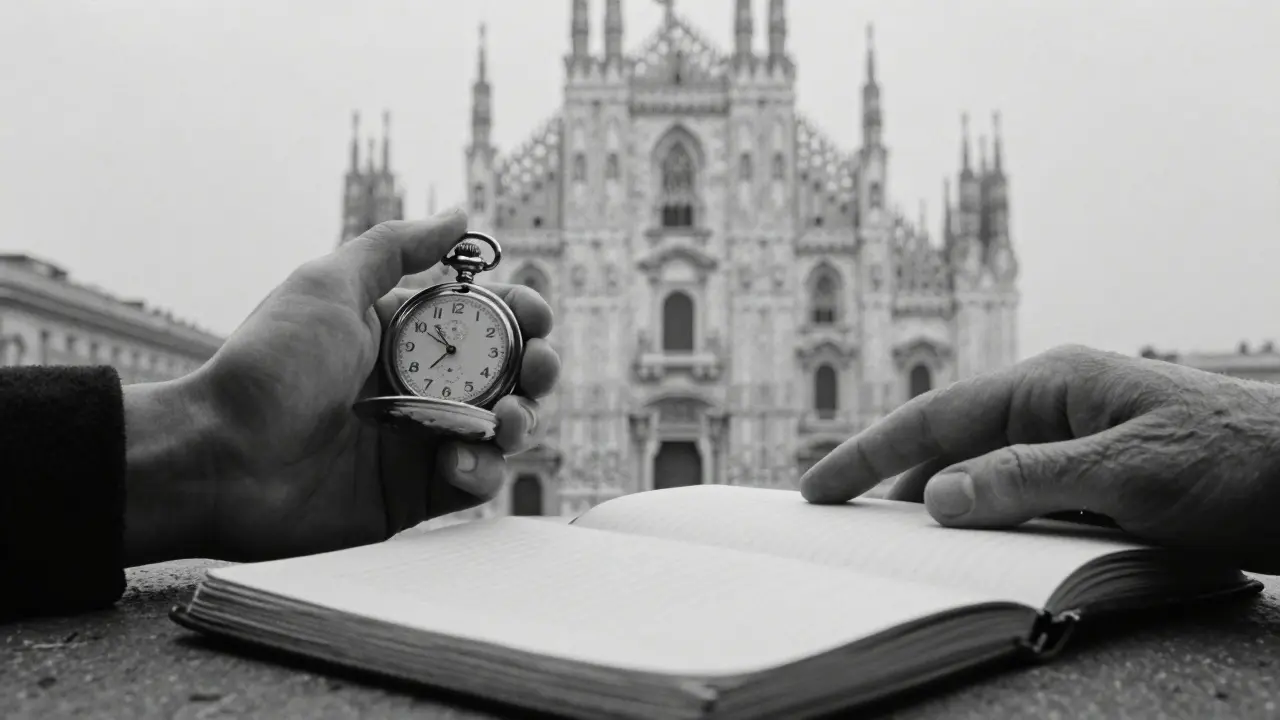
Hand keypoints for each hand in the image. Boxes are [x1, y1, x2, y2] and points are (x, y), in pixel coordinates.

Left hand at [123, 209, 559, 564]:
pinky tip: (457, 460)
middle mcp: (416, 387)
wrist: (219, 457)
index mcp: (400, 335)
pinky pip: (471, 482)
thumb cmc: (268, 367)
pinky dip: (481, 471)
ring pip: (500, 430)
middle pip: (505, 376)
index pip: (482, 320)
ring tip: (508, 419)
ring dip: (521, 421)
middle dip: (537, 369)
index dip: (519, 316)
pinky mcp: (411, 495)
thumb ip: (395, 247)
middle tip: (539, 369)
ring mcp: (416, 443)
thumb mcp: (329, 286)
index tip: (536, 315)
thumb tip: (458, 214)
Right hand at [799, 344, 1279, 573]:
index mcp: (1054, 383)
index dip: (870, 453)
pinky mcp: (1099, 478)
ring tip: (893, 542)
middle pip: (951, 443)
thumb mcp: (1128, 472)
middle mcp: (1057, 406)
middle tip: (838, 521)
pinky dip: (989, 521)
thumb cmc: (1238, 463)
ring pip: (984, 473)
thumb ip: (1027, 480)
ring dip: (942, 505)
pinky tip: (975, 548)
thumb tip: (936, 498)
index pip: (938, 416)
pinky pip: (1022, 498)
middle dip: (893, 480)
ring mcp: (1077, 442)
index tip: (817, 488)